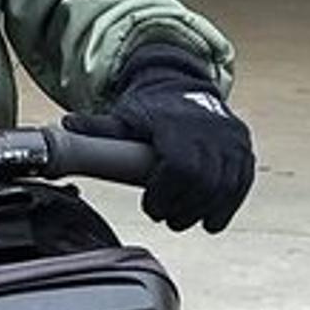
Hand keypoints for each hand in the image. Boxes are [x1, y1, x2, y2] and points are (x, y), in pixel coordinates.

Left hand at [64, 44, 253, 232]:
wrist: (182, 88)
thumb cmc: (149, 110)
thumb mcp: (123, 117)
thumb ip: (99, 127)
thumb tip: (65, 125)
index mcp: (177, 123)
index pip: (179, 166)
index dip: (166, 193)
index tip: (151, 207)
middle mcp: (210, 130)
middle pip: (204, 181)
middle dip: (184, 207)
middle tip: (166, 219)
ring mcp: (231, 139)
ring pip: (225, 185)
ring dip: (205, 210)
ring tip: (183, 221)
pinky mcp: (244, 149)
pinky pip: (242, 183)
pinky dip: (228, 205)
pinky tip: (211, 221)